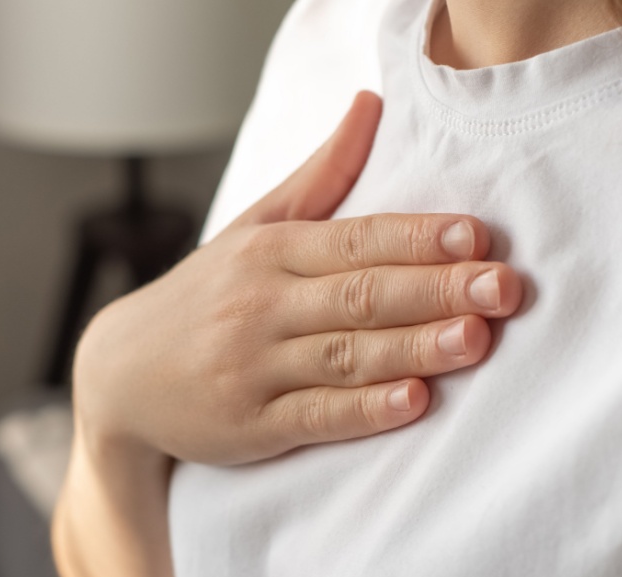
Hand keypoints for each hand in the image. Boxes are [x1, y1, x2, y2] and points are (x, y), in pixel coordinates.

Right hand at [72, 91, 521, 465]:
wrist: (120, 373)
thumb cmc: (204, 295)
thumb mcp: (254, 228)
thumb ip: (320, 176)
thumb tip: (370, 105)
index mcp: (269, 252)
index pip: (354, 239)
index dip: (417, 237)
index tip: (476, 236)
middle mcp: (259, 305)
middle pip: (359, 294)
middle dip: (435, 289)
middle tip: (502, 287)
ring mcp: (252, 368)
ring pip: (344, 354)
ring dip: (412, 346)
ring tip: (474, 339)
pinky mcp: (248, 426)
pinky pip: (314, 417)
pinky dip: (363, 410)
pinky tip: (411, 401)